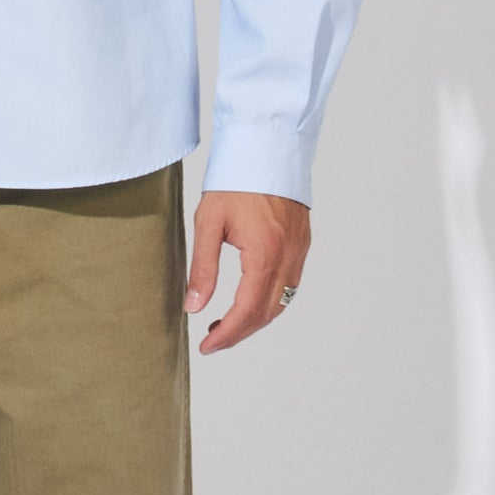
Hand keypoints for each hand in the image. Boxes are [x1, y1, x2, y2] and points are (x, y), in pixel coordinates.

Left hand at [185, 189, 310, 353]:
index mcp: (264, 253)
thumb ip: (202, 268)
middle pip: (267, 313)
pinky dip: (269, 302)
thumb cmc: (235, 181)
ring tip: (225, 324)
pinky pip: (290, 286)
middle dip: (239, 333)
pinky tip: (248, 300)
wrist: (267, 147)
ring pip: (281, 303)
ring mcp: (299, 251)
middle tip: (212, 341)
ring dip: (255, 320)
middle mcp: (288, 257)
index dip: (227, 335)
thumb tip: (193, 307)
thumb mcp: (209, 223)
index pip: (247, 310)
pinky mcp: (301, 244)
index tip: (206, 347)